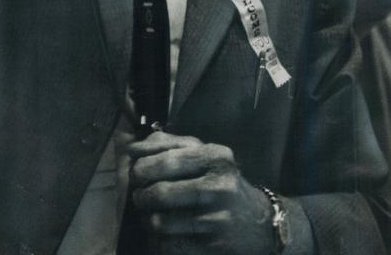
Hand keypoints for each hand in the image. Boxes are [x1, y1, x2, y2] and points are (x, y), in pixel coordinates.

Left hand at [128, 132, 272, 252]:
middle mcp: (219, 186)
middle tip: (138, 195)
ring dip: (146, 219)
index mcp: (216, 156)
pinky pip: (170, 244)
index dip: (142, 166)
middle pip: (161, 191)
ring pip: (161, 222)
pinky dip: (158, 239)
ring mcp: (217, 218)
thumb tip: (132, 147)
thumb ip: (169, 144)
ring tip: (148, 214)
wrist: (258, 222)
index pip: (167, 159)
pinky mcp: (212, 246)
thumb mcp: (204, 154)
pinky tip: (161, 232)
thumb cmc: (222, 182)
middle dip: (141, 194)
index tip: (134, 171)